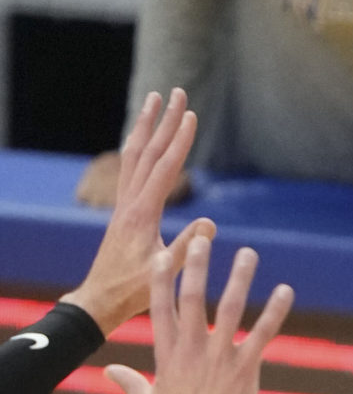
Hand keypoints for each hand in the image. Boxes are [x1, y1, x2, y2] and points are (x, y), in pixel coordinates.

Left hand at [63, 90, 214, 334]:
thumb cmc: (133, 291)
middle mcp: (130, 202)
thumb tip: (211, 223)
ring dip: (146, 126)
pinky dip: (139, 146)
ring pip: (135, 156)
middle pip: (148, 152)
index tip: (191, 115)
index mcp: (142, 213)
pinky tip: (144, 139)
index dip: (179, 141)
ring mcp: (124, 204)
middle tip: (176, 92)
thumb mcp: (165, 273)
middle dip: (163, 121)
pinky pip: (131, 168)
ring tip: (155, 100)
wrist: (99, 301)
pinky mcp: (124, 210)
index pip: (165, 168)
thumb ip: (188, 247)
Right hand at [105, 238, 292, 393]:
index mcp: (167, 358)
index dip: (161, 282)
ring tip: (248, 252)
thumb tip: (107, 371)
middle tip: (201, 238)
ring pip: (230, 310)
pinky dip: (275, 311)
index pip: (160, 311)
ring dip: (240, 279)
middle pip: (191, 301)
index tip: (162, 256)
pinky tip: (286, 290)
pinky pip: (263, 334)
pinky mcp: (245, 371)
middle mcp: (191, 353)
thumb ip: (130, 382)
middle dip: (196, 267)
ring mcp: (219, 360)